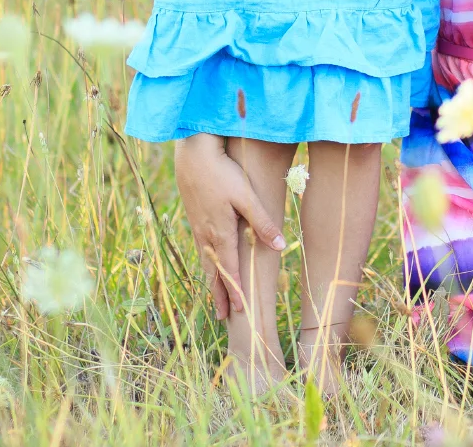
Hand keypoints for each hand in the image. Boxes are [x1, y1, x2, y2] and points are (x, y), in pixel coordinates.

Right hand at [173, 133, 283, 318]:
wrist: (193, 155)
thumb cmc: (223, 172)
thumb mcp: (246, 196)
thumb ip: (262, 221)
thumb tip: (280, 246)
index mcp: (221, 233)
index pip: (230, 270)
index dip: (236, 291)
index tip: (241, 311)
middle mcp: (207, 236)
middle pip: (214, 273)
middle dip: (220, 295)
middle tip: (223, 318)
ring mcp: (198, 228)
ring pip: (205, 263)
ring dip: (211, 282)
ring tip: (215, 298)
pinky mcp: (194, 219)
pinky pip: (200, 251)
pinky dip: (205, 265)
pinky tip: (208, 265)